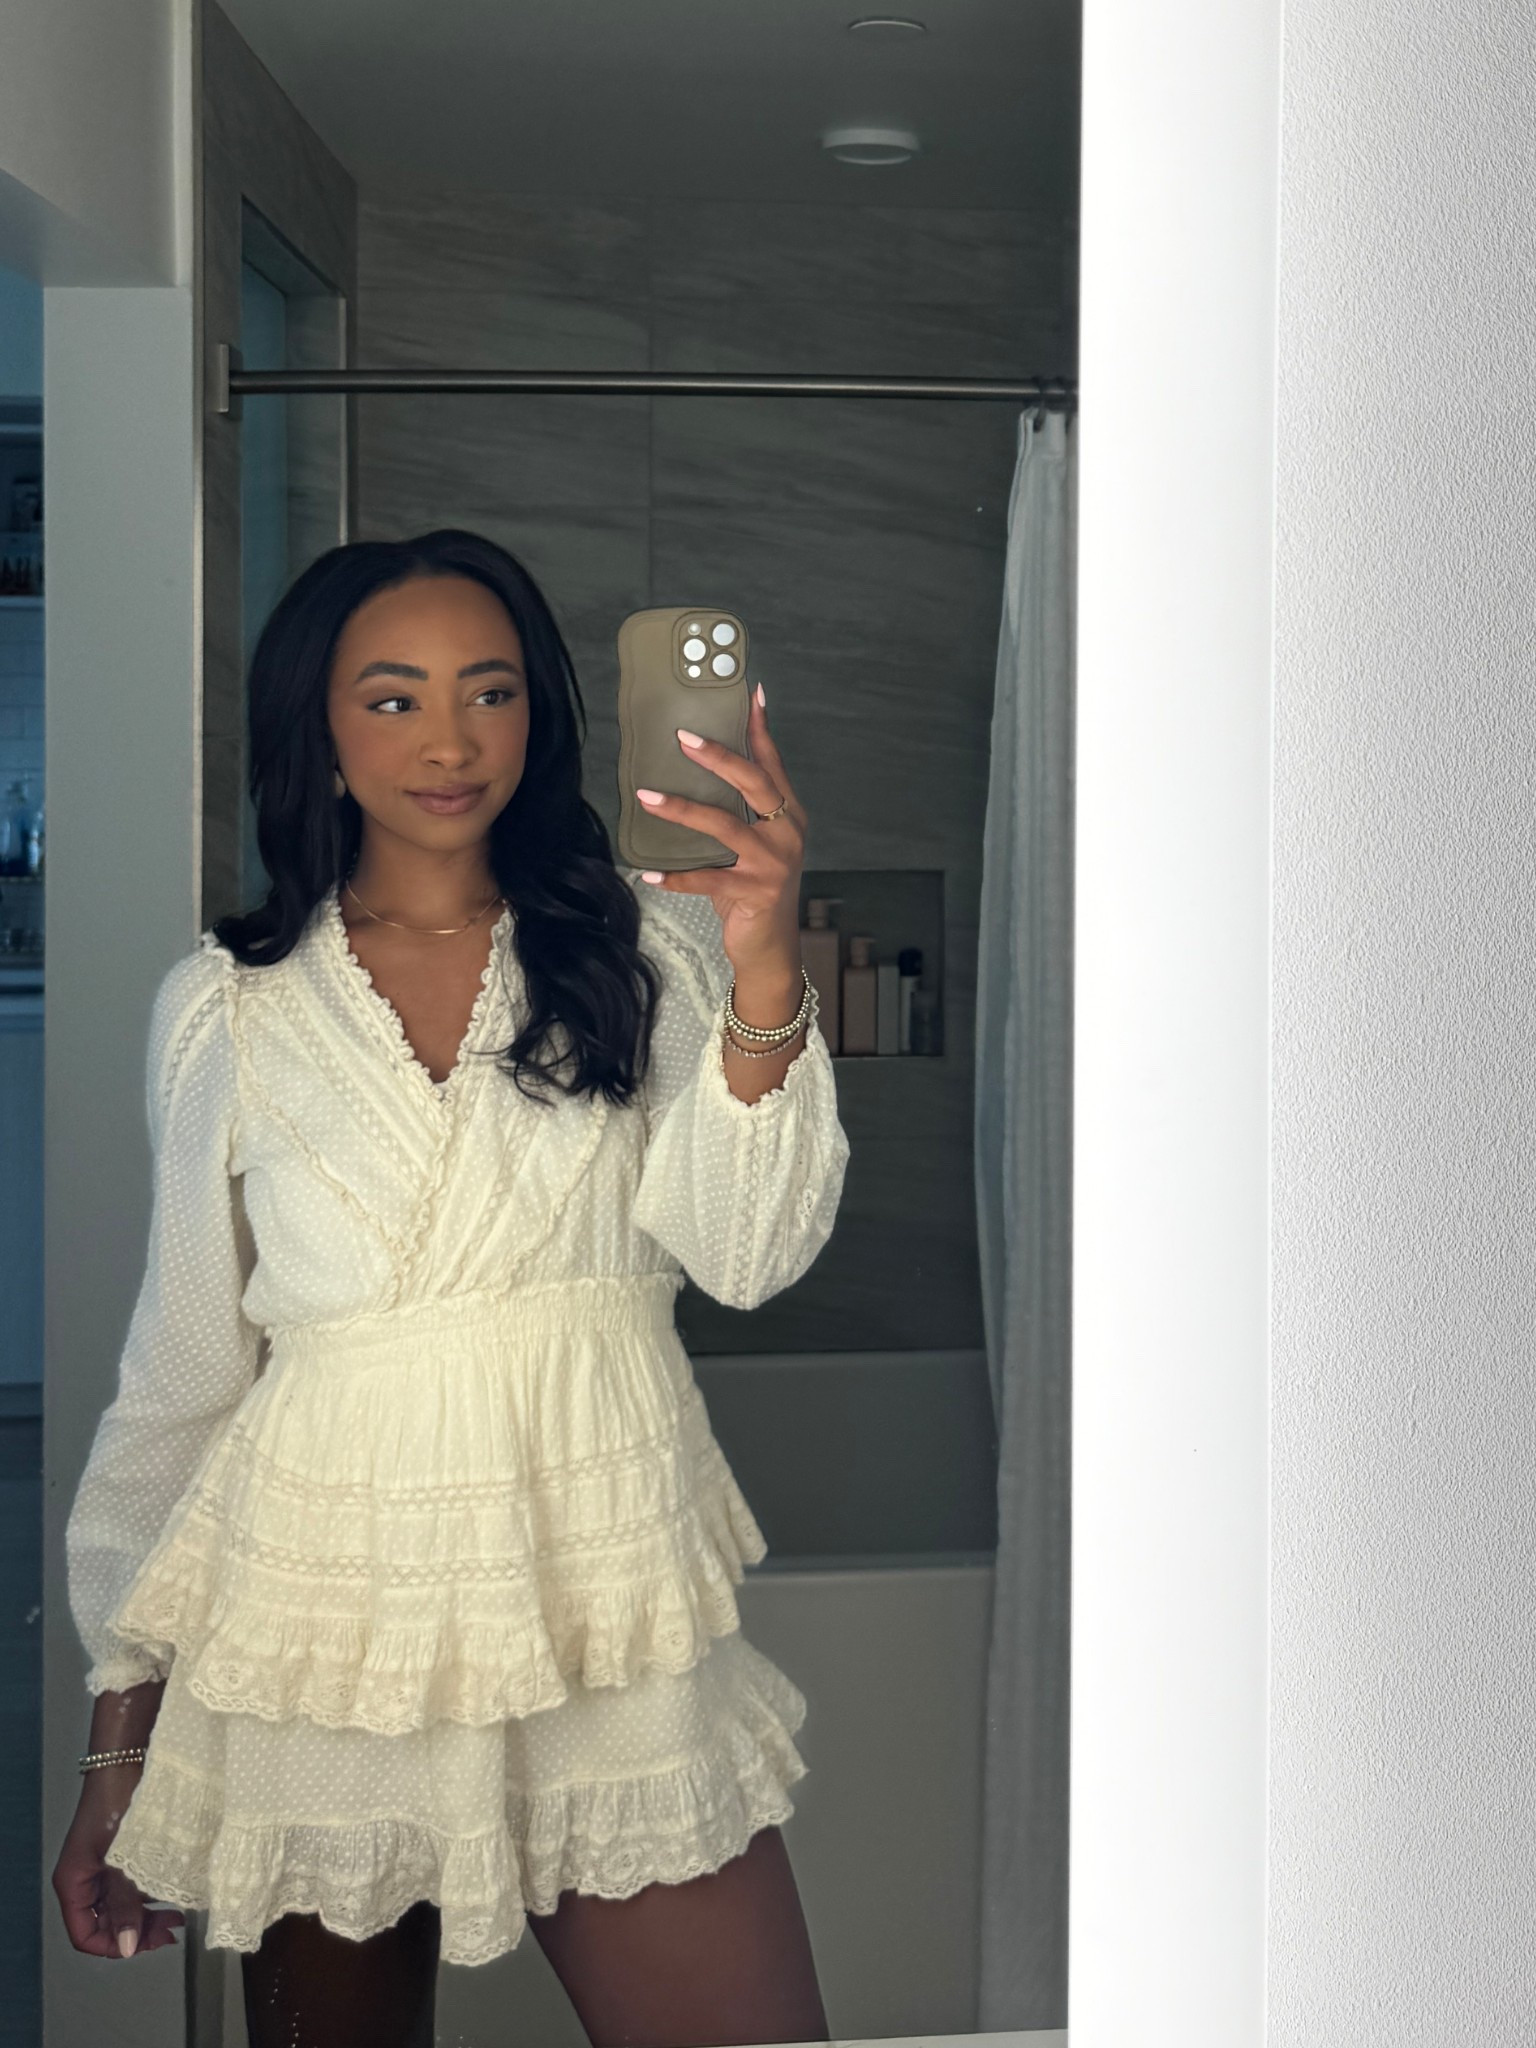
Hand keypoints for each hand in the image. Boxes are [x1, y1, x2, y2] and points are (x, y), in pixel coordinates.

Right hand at [53, 1769, 184, 1959]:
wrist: (129, 1757)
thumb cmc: (117, 1799)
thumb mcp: (121, 1859)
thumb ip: (124, 1903)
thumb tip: (127, 1946)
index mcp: (73, 1882)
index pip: (85, 1934)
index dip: (114, 1946)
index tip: (144, 1944)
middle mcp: (85, 1877)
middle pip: (106, 1923)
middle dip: (136, 1932)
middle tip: (169, 1931)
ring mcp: (104, 1865)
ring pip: (122, 1907)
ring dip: (146, 1915)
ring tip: (175, 1915)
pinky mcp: (123, 1854)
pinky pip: (132, 1887)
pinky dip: (149, 1896)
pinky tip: (169, 1895)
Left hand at [634, 682, 806, 978]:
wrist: (771, 947)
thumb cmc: (756, 890)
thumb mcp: (755, 845)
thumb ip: (739, 811)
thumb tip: (697, 774)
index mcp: (788, 815)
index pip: (771, 764)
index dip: (760, 729)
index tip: (750, 694)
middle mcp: (786, 833)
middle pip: (752, 783)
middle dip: (718, 756)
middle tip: (683, 737)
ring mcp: (772, 863)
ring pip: (724, 825)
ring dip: (681, 809)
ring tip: (646, 796)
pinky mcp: (754, 892)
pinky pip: (707, 878)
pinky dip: (675, 877)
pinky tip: (648, 872)